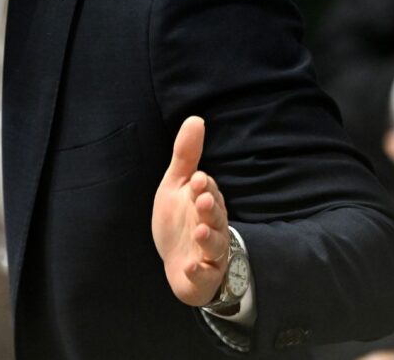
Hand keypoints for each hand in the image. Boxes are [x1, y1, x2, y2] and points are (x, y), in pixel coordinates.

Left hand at [152, 116, 230, 305]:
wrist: (177, 262)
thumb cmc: (180, 220)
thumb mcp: (177, 185)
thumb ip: (186, 156)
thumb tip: (196, 118)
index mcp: (207, 204)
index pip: (209, 193)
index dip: (204, 187)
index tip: (198, 178)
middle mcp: (213, 228)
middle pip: (216, 217)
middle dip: (210, 209)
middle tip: (202, 200)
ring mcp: (209, 254)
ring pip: (215, 246)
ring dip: (209, 239)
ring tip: (199, 232)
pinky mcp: (202, 276)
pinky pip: (204, 275)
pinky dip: (198, 271)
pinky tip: (190, 266)